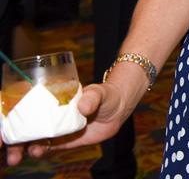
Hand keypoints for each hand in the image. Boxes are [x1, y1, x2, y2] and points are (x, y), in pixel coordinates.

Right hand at [4, 80, 128, 165]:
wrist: (118, 109)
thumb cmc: (106, 94)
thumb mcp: (99, 92)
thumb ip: (92, 98)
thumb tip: (84, 107)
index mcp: (48, 99)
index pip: (21, 106)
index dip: (7, 116)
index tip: (1, 126)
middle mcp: (46, 114)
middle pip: (21, 126)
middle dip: (10, 138)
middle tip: (5, 147)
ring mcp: (52, 128)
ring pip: (30, 139)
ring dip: (23, 148)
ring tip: (26, 153)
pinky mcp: (61, 141)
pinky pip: (45, 147)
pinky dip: (38, 150)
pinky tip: (37, 152)